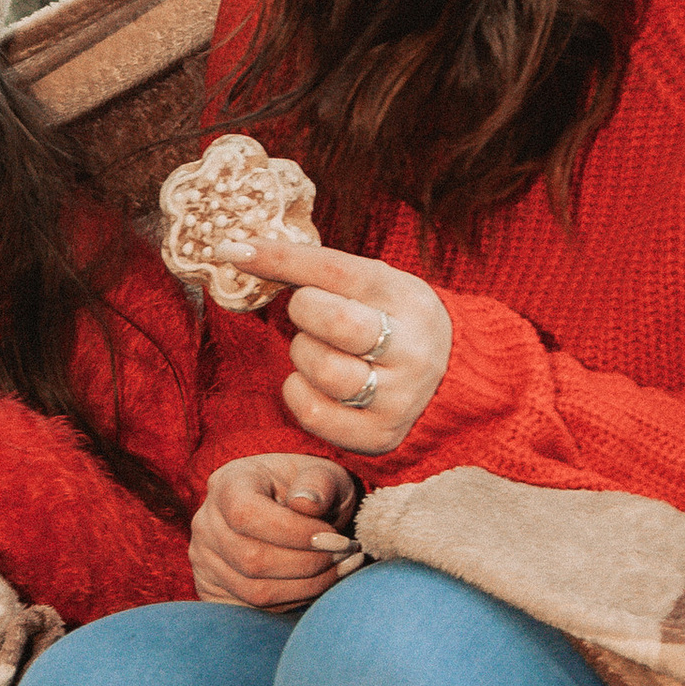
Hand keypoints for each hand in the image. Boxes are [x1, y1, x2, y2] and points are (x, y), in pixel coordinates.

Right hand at [192, 455, 360, 608]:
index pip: (246, 514)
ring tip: (341, 568)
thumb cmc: (308, 490)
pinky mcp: (215, 589)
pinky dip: (296, 601)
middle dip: (308, 563)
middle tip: (346, 554)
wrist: (289, 511)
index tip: (335, 536)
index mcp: (228, 484)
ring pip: (255, 591)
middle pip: (251, 559)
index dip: (293, 532)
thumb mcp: (322, 474)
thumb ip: (319, 482)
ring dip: (308, 586)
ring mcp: (206, 559)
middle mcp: (207, 523)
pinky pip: (256, 609)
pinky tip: (321, 583)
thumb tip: (306, 504)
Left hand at [227, 230, 452, 455]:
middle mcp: (411, 348)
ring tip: (318, 351)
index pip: (335, 270)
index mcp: (406, 298)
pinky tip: (314, 384)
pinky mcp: (381, 434)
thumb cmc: (392, 321)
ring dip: (302, 356)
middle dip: (304, 313)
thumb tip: (238, 252)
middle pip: (335, 322)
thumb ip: (315, 269)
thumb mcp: (372, 285)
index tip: (234, 251)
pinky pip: (314, 413)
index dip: (280, 258)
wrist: (451, 379)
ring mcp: (400, 396)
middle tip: (311, 315)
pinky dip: (298, 393)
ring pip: (323, 370)